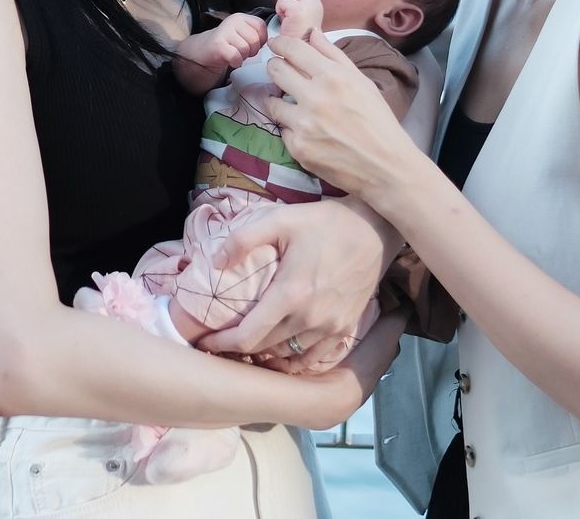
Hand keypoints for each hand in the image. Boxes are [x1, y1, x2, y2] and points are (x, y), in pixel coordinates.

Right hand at [181, 13, 268, 73]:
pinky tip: (229, 59)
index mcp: (241, 17)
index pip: (262, 27)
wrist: (201, 51)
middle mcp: (233, 21)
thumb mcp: (242, 34)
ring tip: (234, 54)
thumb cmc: (225, 45)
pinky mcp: (218, 44)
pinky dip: (234, 62)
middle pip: (255, 40)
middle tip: (241, 51)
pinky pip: (236, 56)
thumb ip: (256, 34)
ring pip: (246, 49)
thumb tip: (273, 42)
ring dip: (242, 57)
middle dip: (251, 51)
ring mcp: (225, 32)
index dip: (261, 40)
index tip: (253, 45)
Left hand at [197, 198, 388, 368]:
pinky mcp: (345, 328)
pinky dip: (294, 360)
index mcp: (290, 295)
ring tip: (247, 346)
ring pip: (288, 356)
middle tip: (220, 342)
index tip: (204, 342)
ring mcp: (330, 327)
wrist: (374, 229)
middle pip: (264, 349)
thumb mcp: (280, 219)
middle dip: (238, 349)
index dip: (222, 344)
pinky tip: (281, 352)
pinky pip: (314, 358)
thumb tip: (216, 262)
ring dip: (265, 355)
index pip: (248, 336)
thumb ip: (243, 239)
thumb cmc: (324, 222)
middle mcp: (310, 318)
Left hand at [264, 30, 421, 203]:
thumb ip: (334, 55)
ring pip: (272, 102)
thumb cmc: (377, 121)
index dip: (279, 44)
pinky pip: (282, 129)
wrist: (386, 166)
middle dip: (276, 68)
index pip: (292, 49)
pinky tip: (309, 132)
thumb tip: (312, 32)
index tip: (275, 45)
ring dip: (280, 101)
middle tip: (281, 71)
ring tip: (297, 107)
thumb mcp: (361, 82)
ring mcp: (304, 124)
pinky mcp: (298, 148)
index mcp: (333, 77)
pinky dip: (292, 129)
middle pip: (275, 70)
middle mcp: (315, 97)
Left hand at [274, 0, 323, 39]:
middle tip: (288, 15)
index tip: (291, 13)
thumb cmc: (295, 38)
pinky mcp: (300, 11)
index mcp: (317, 4)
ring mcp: (310, 6)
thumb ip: (299, 1)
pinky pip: (283, 1)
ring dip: (283, 3)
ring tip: (287, 18)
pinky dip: (280, 10)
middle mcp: (317, 3)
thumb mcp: (301, 15)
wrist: (299, 55)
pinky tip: (285, 21)